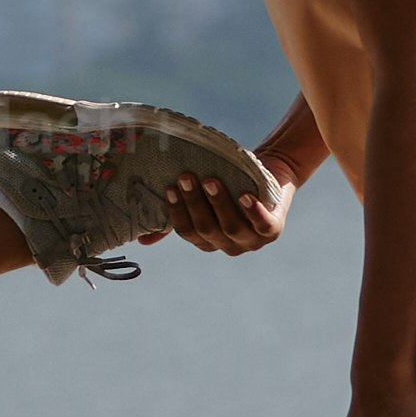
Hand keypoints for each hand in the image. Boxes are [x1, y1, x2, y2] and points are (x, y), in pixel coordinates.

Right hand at [160, 162, 293, 256]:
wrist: (272, 171)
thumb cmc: (233, 183)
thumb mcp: (204, 201)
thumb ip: (178, 219)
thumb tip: (143, 241)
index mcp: (209, 241)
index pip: (189, 232)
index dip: (178, 212)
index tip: (170, 188)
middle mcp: (230, 245)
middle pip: (207, 229)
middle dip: (195, 203)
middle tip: (187, 177)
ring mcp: (253, 240)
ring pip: (231, 228)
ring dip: (220, 204)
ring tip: (211, 181)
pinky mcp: (273, 230)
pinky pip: (262, 225)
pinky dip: (253, 212)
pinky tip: (245, 196)